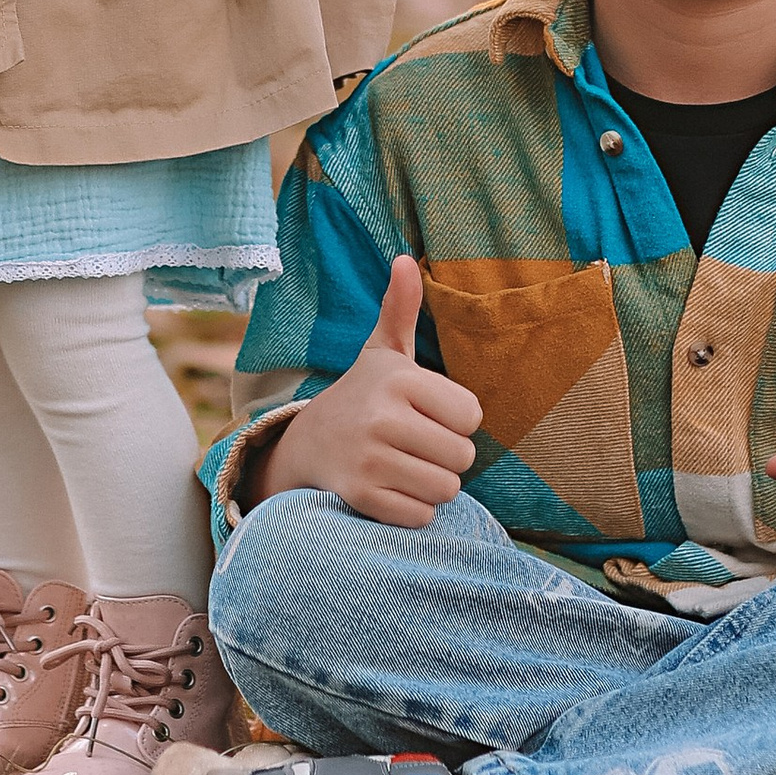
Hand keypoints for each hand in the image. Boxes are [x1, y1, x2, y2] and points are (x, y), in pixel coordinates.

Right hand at [246, 254, 484, 528]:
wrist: (303, 445)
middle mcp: (382, 416)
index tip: (428, 415)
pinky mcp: (359, 497)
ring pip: (446, 490)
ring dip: (432, 486)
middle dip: (447, 458)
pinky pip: (420, 516)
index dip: (456, 420)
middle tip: (417, 445)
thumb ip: (401, 310)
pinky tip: (389, 490)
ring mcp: (368, 459)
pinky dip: (412, 510)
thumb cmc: (361, 397)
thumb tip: (406, 258)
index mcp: (398, 378)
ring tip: (405, 466)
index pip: (472, 415)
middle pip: (463, 457)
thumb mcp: (381, 352)